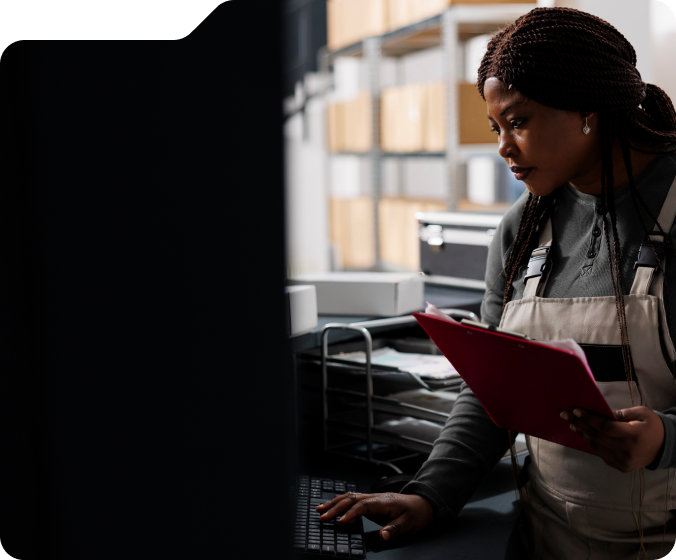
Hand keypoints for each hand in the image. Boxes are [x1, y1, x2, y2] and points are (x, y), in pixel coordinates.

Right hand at [315, 492, 433, 540]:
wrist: (421, 505)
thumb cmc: (415, 514)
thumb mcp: (409, 524)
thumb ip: (395, 529)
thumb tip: (382, 535)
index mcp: (383, 502)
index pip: (363, 505)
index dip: (350, 513)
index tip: (340, 522)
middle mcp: (375, 498)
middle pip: (351, 499)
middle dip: (335, 507)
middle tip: (322, 517)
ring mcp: (371, 498)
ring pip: (349, 497)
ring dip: (334, 503)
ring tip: (320, 510)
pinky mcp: (369, 502)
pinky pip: (352, 500)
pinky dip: (339, 502)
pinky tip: (331, 507)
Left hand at [560, 406, 664, 472]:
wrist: (665, 446)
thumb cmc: (651, 425)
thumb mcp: (640, 413)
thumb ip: (620, 414)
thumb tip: (600, 413)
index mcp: (634, 435)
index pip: (605, 427)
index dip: (589, 419)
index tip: (576, 410)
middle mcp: (628, 450)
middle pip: (597, 437)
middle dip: (579, 424)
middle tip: (565, 415)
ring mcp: (624, 461)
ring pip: (597, 447)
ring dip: (582, 434)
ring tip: (572, 424)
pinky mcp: (622, 467)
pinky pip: (602, 454)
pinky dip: (592, 443)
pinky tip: (584, 434)